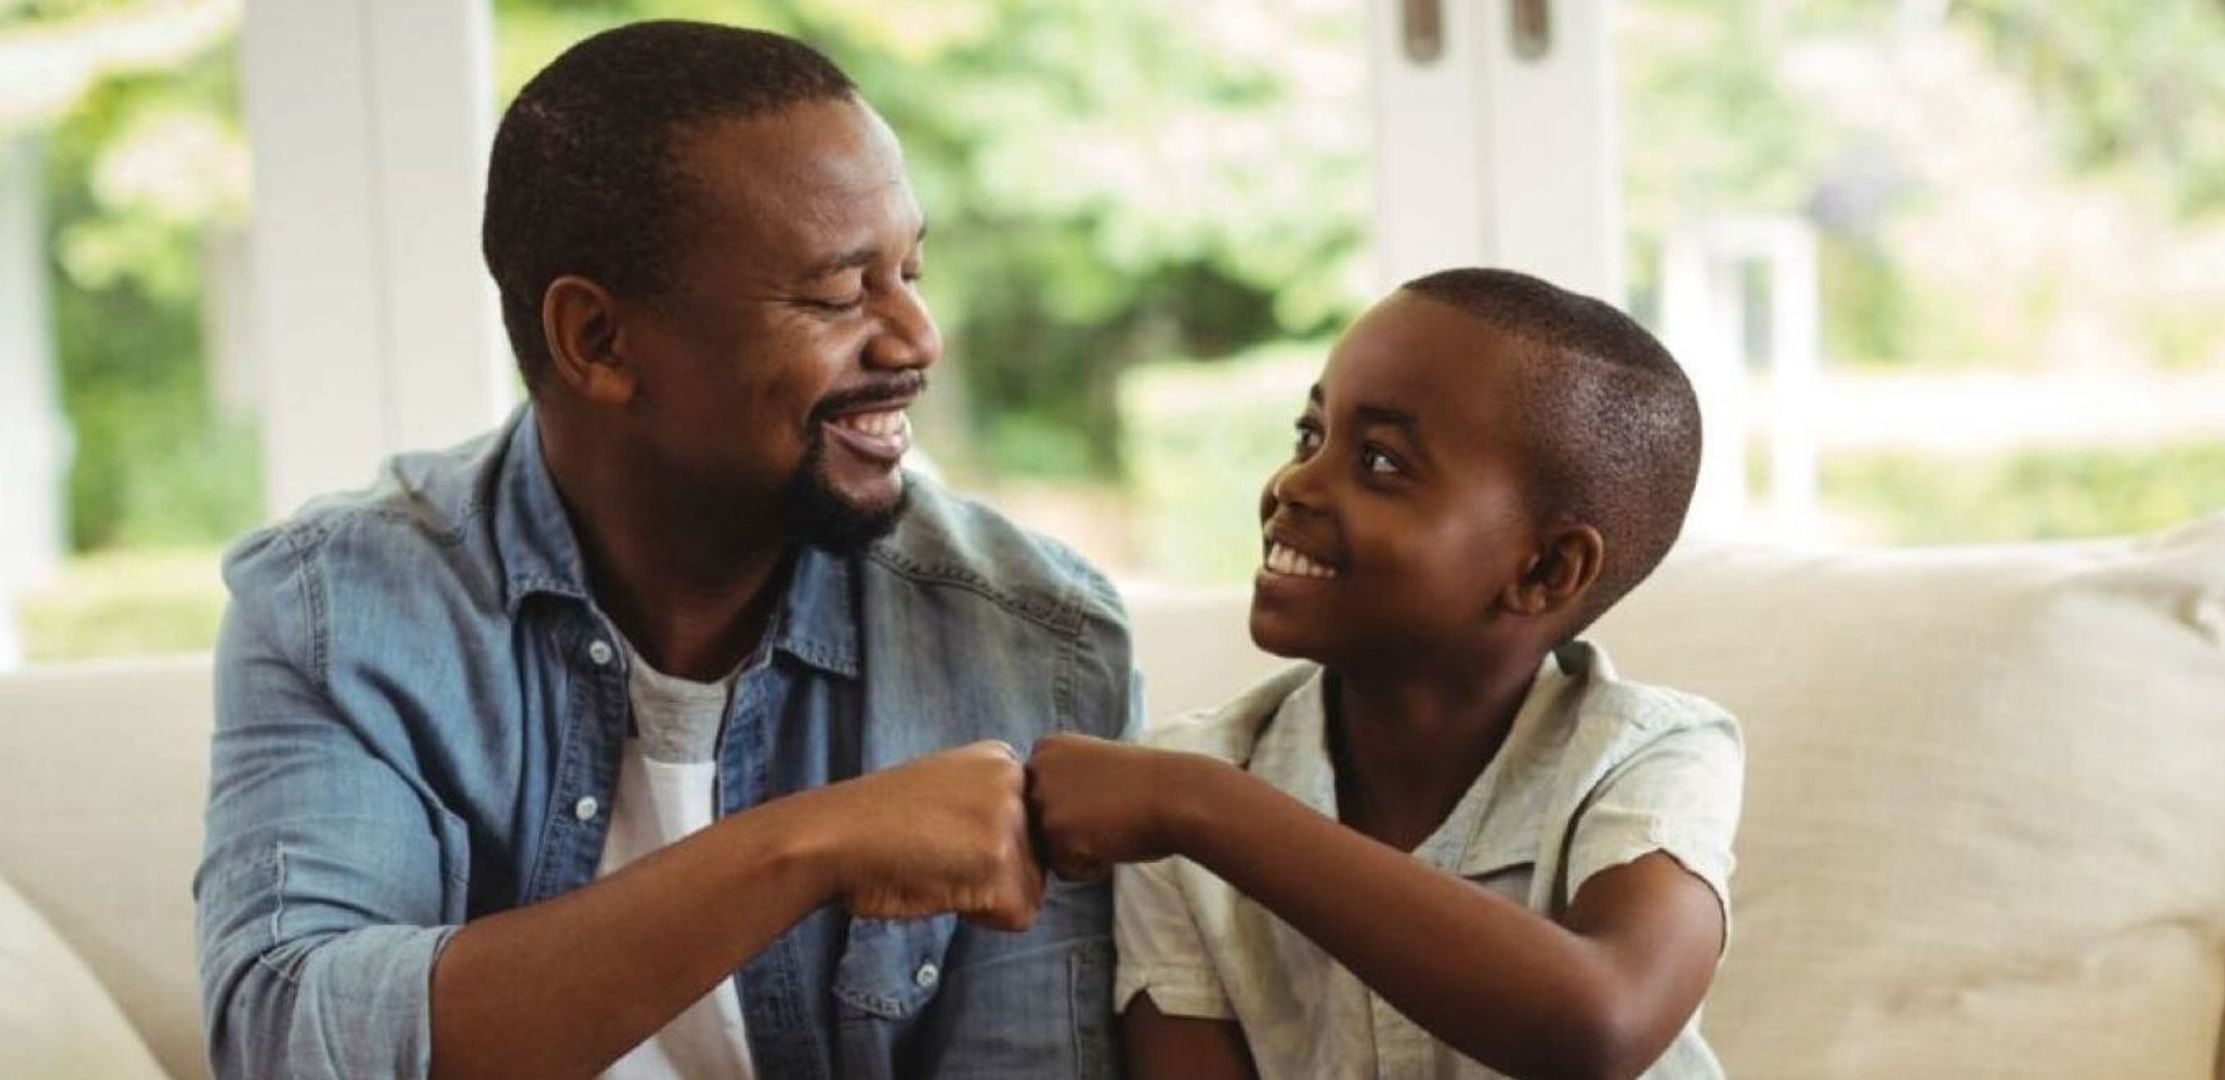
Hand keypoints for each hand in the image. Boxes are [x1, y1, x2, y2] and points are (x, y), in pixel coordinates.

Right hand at [799, 740, 1043, 930]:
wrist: (832, 836)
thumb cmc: (875, 824)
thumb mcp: (945, 788)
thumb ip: (989, 805)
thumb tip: (1031, 850)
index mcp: (1001, 758)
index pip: (1034, 826)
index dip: (988, 847)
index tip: (942, 836)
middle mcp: (1013, 779)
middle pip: (1039, 857)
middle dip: (994, 872)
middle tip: (938, 856)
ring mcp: (1009, 818)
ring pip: (1033, 888)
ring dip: (989, 896)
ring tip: (938, 869)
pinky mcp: (1000, 861)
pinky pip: (1020, 915)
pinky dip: (982, 918)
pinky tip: (941, 887)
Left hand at [1026, 734, 1200, 881]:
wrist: (1178, 795)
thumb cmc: (1146, 784)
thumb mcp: (1092, 763)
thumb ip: (1062, 779)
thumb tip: (1042, 811)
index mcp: (1046, 747)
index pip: (1038, 795)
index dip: (1072, 806)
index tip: (1103, 794)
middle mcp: (1038, 769)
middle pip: (1037, 821)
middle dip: (1069, 828)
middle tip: (1108, 814)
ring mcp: (1045, 801)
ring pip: (1048, 847)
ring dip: (1078, 849)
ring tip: (1111, 828)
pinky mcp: (1057, 833)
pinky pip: (1063, 870)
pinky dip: (1089, 868)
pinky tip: (1113, 844)